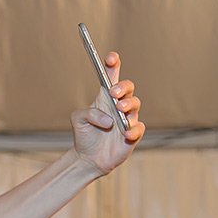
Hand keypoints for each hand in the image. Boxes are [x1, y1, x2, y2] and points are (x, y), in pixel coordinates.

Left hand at [71, 52, 144, 175]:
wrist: (88, 158)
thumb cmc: (85, 135)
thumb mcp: (78, 121)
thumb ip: (87, 113)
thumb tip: (107, 118)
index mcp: (105, 98)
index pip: (112, 76)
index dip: (113, 65)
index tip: (111, 58)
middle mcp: (119, 105)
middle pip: (128, 88)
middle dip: (123, 87)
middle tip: (114, 93)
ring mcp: (128, 118)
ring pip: (135, 105)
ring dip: (128, 105)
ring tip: (119, 109)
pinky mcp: (134, 134)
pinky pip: (139, 128)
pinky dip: (133, 130)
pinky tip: (126, 133)